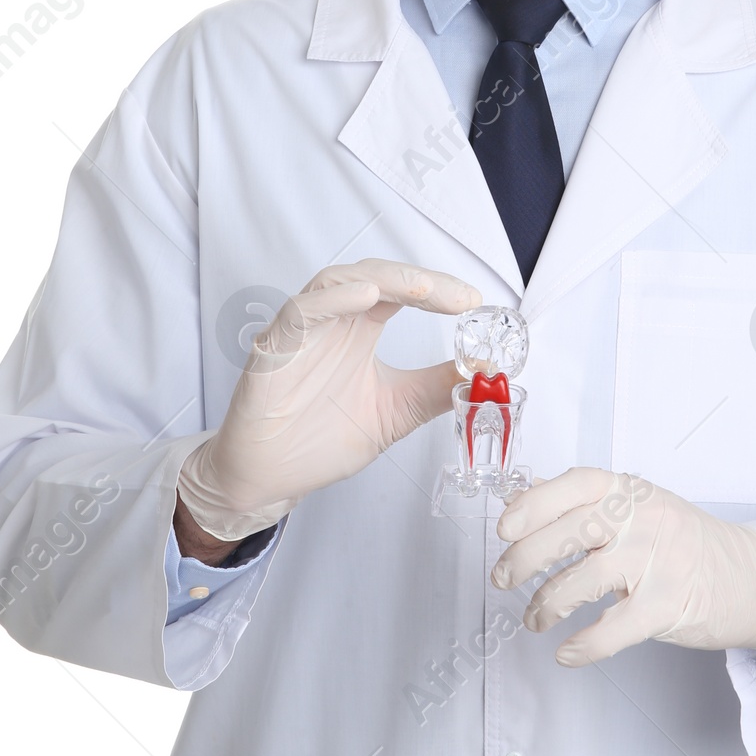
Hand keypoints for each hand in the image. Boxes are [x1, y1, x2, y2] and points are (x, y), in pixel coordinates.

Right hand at [178, 259, 480, 541]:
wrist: (269, 478)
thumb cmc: (319, 439)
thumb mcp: (396, 412)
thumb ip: (437, 389)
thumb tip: (486, 373)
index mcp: (361, 330)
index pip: (403, 292)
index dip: (438, 290)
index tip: (474, 302)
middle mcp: (334, 322)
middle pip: (376, 277)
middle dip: (419, 281)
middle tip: (457, 296)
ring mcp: (302, 331)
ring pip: (338, 282)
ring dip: (382, 280)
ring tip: (420, 288)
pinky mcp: (274, 347)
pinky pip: (301, 312)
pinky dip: (332, 300)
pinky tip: (364, 297)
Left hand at [489, 467, 755, 666]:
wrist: (748, 577)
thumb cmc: (682, 541)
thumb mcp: (637, 507)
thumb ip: (584, 502)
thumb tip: (525, 495)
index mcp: (631, 491)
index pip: (577, 484)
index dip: (536, 503)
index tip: (504, 528)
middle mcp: (644, 519)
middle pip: (572, 531)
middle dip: (526, 558)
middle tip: (502, 579)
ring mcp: (658, 562)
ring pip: (584, 582)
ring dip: (546, 605)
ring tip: (534, 619)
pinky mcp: (668, 605)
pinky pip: (613, 630)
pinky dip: (582, 646)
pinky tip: (566, 653)